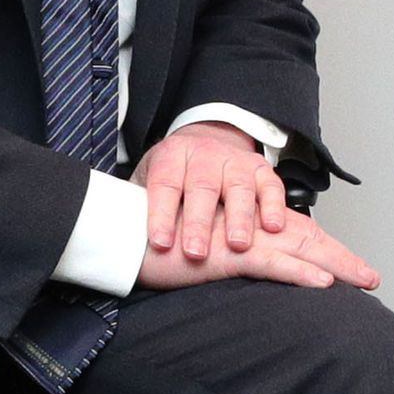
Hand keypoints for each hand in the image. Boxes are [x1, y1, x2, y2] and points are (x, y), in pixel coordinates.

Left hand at [136, 120, 288, 267]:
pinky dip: (274, 206)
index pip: (164, 184)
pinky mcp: (261, 169)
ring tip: (237, 245)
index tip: (161, 244)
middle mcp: (204, 153)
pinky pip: (271, 186)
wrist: (205, 140)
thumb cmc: (174, 174)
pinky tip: (273, 227)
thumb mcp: (148, 180)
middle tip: (195, 253)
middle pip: (202, 187)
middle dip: (199, 222)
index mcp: (172, 155)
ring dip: (238, 218)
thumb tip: (119, 240)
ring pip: (237, 187)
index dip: (161, 215)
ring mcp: (235, 160)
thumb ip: (138, 205)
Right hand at [136, 211, 379, 292]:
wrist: (126, 235)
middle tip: (374, 278)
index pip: (299, 238)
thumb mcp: (206, 254)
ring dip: (334, 264)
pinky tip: (323, 282)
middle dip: (343, 260)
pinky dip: (299, 272)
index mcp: (249, 226)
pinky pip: (271, 263)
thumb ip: (232, 260)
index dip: (329, 254)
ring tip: (363, 280)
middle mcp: (251, 227)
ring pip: (299, 248)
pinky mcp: (226, 253)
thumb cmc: (164, 244)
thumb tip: (250, 273)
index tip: (357, 274)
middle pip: (309, 240)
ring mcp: (241, 237)